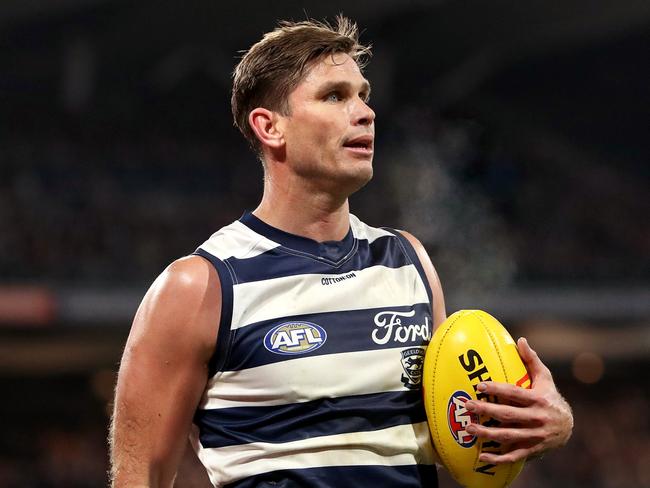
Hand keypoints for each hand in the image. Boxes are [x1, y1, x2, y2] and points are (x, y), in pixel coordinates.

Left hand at [464, 337, 572, 463]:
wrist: (569, 426)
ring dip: (488, 434)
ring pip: (509, 436)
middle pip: (508, 415)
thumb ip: (531, 359)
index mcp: (538, 399)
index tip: (480, 386)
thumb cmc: (550, 397)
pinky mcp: (532, 449)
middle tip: (467, 405)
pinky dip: (499, 458)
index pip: (515, 393)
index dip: (497, 389)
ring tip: (469, 428)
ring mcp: (534, 435)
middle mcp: (536, 418)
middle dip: (486, 410)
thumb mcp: (545, 377)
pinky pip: (514, 455)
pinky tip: (483, 456)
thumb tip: (520, 340)